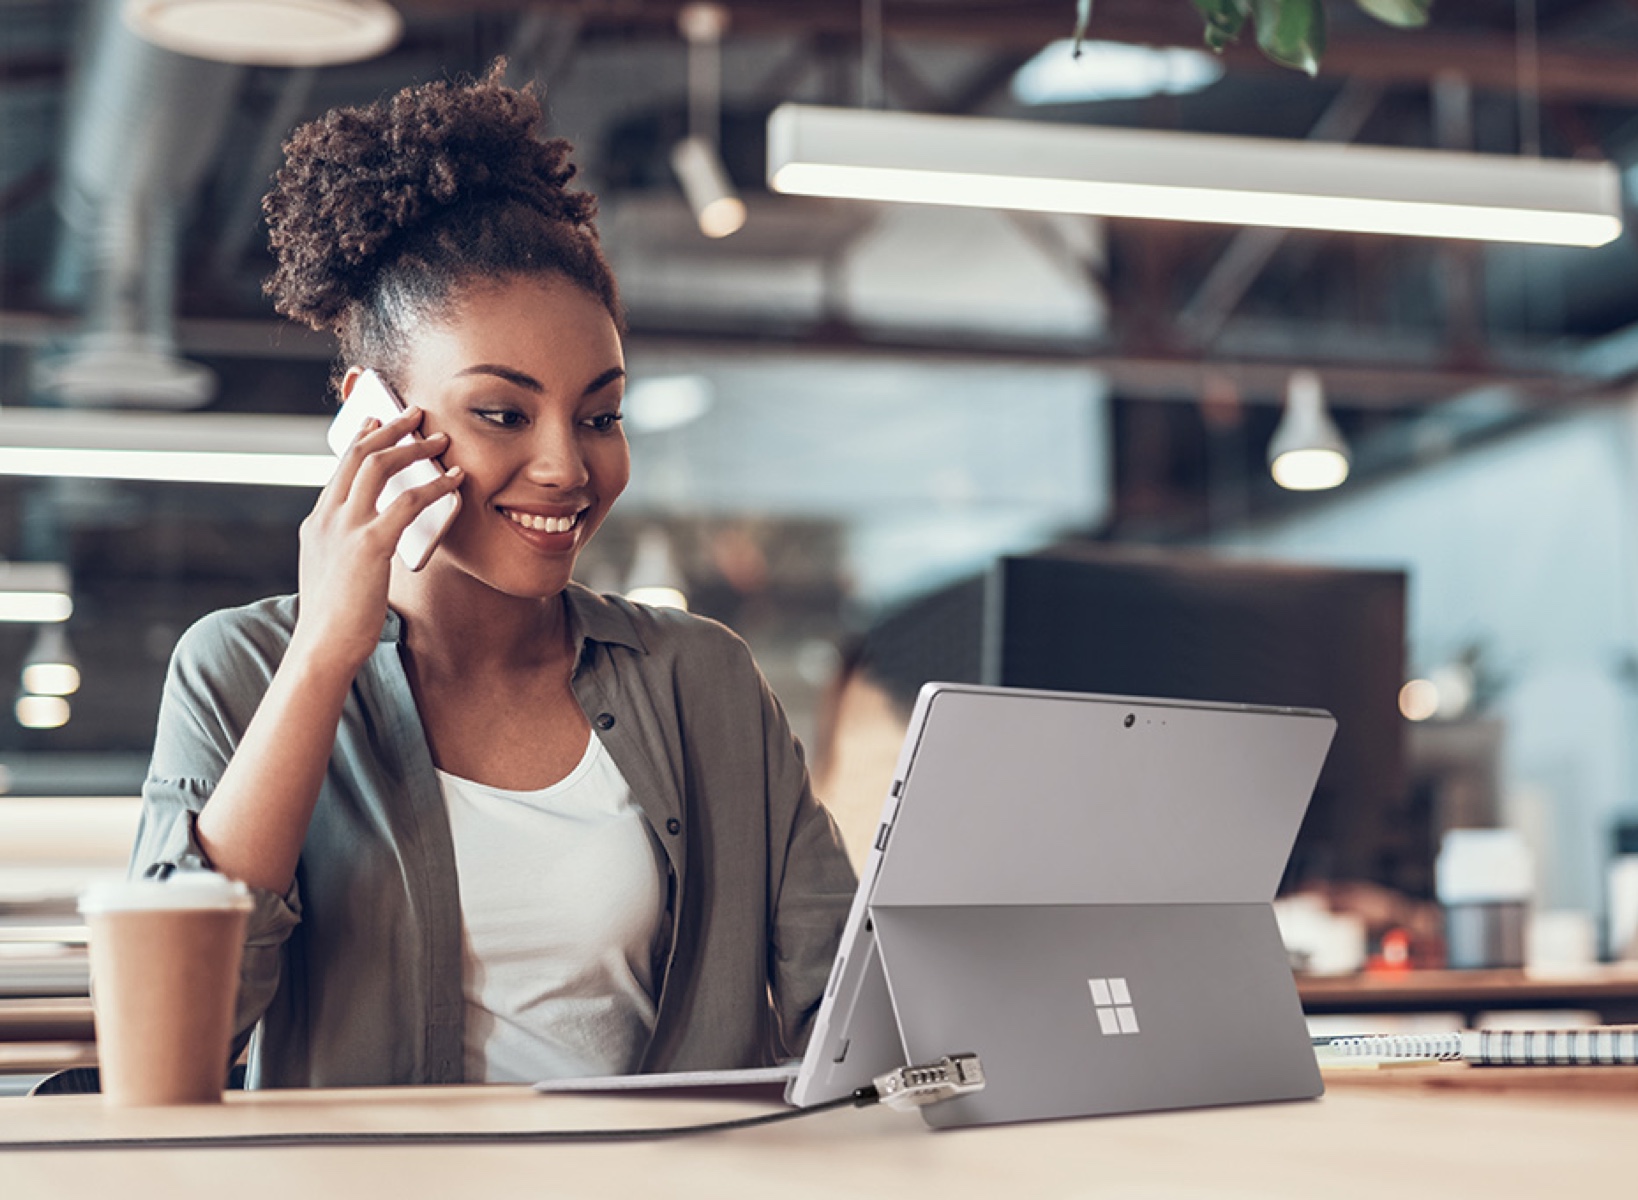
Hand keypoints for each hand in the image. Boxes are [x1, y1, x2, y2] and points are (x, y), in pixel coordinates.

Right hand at [291, 407, 462, 669]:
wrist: (323, 646)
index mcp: (318, 523)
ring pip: (380, 467)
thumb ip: (349, 549)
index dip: (361, 440)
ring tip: (441, 439)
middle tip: (415, 414)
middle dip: (389, 429)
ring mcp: (345, 529)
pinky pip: (407, 502)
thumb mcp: (335, 574)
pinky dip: (434, 486)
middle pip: (358, 455)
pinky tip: (455, 480)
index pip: (340, 468)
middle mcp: (327, 518)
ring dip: (413, 447)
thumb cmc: (336, 620)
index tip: (377, 421)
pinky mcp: (369, 545)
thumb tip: (376, 539)